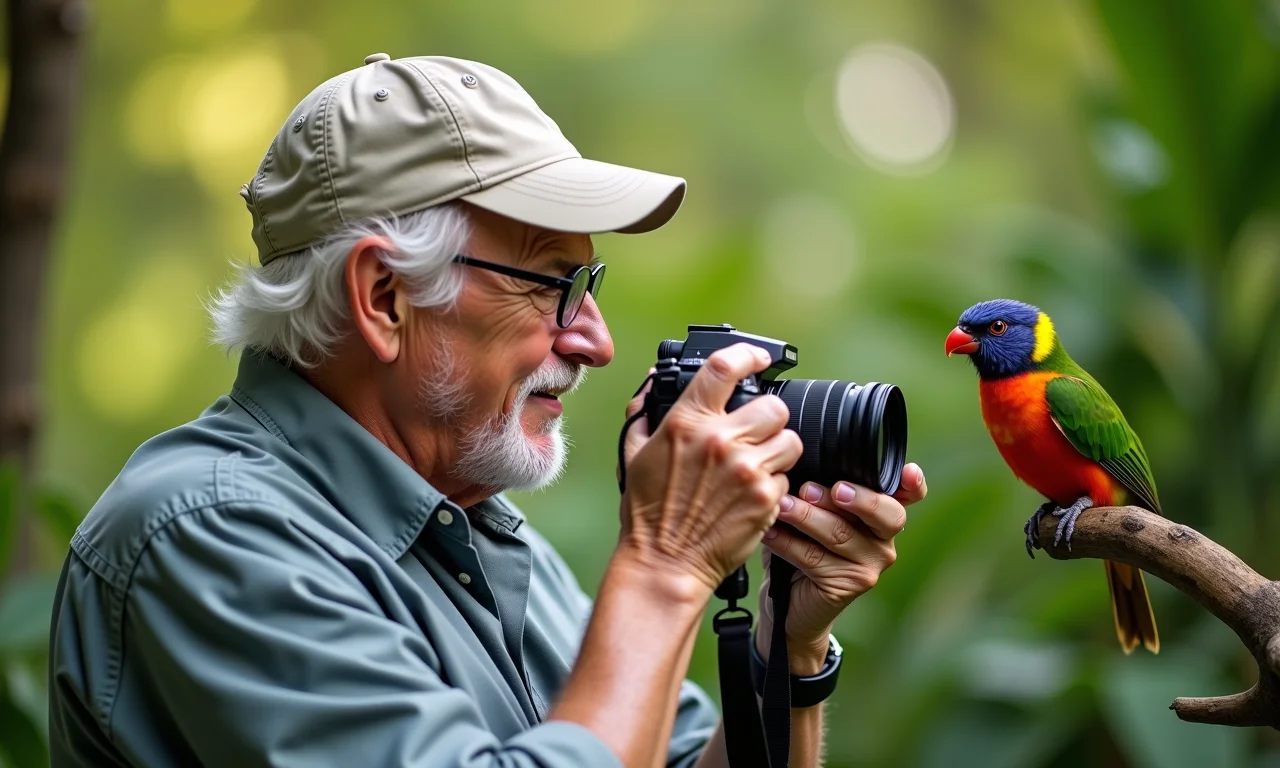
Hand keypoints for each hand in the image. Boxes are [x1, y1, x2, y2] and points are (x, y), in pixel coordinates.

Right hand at [615, 344, 803, 597]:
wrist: (665, 563)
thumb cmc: (648, 513)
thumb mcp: (635, 455)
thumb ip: (644, 412)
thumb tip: (651, 381)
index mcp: (687, 423)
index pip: (724, 366)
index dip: (748, 354)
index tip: (758, 358)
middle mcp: (720, 441)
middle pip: (773, 405)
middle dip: (768, 418)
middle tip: (756, 433)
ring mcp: (747, 470)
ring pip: (790, 440)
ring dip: (778, 451)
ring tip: (757, 466)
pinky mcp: (766, 499)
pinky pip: (788, 478)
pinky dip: (775, 486)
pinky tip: (751, 496)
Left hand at [755, 464, 927, 672]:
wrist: (791, 603)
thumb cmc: (802, 546)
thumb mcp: (814, 513)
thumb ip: (820, 490)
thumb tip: (800, 465)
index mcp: (880, 513)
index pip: (909, 496)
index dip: (913, 484)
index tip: (909, 472)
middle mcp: (884, 539)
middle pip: (885, 513)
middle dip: (855, 497)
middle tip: (815, 488)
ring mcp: (871, 565)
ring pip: (841, 534)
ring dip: (806, 516)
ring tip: (781, 505)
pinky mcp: (849, 585)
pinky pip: (815, 558)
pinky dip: (788, 543)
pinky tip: (771, 533)